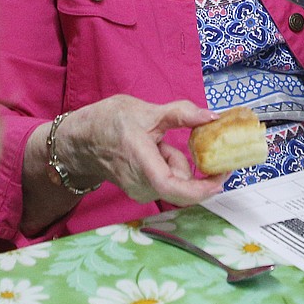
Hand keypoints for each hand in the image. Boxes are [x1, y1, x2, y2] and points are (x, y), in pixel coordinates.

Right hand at [53, 96, 227, 204]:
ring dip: (175, 161)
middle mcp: (140, 185)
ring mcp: (140, 192)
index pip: (173, 187)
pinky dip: (168, 166)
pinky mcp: (141, 192)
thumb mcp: (148, 111)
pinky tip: (153, 150)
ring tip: (155, 141)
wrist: (82, 140)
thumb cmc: (110, 123)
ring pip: (175, 180)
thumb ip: (182, 113)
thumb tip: (213, 117)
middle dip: (187, 160)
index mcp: (141, 162)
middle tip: (174, 137)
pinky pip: (167, 181)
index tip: (222, 177)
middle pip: (180, 181)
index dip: (201, 188)